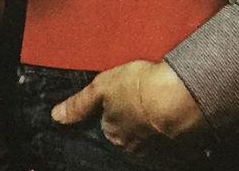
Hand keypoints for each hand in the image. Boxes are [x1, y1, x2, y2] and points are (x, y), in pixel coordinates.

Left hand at [51, 60, 208, 157]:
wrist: (180, 95)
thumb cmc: (139, 87)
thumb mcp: (101, 86)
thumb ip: (78, 104)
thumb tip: (56, 116)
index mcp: (114, 136)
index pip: (108, 128)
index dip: (113, 113)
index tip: (120, 102)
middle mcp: (135, 149)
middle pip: (129, 136)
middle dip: (132, 120)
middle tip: (139, 99)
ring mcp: (160, 151)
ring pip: (150, 138)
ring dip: (152, 125)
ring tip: (156, 103)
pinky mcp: (182, 149)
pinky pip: (174, 142)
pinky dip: (172, 130)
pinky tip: (173, 113)